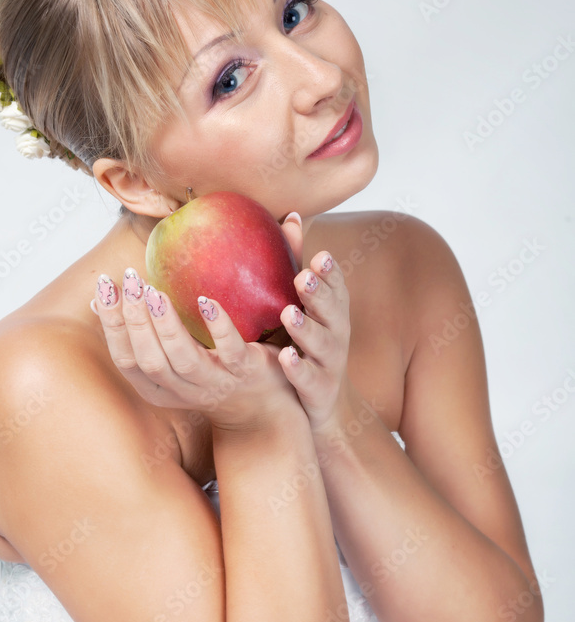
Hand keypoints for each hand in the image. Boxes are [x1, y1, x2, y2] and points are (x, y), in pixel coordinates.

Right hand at [91, 269, 300, 432]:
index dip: (112, 325)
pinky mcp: (246, 371)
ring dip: (166, 324)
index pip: (126, 360)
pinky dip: (217, 326)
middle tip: (129, 280)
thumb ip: (141, 333)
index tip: (103, 288)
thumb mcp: (170, 359)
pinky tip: (206, 301)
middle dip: (135, 320)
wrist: (263, 406)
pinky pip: (229, 350)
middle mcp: (184, 390)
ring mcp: (216, 383)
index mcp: (159, 389)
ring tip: (155, 292)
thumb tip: (98, 301)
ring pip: (183, 359)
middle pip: (150, 360)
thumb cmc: (209, 372)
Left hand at [275, 224, 351, 435]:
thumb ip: (297, 263)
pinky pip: (309, 379)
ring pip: (321, 344)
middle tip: (303, 278)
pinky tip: (284, 358)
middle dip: (319, 294)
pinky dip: (298, 369)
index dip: (331, 273)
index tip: (320, 256)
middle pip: (332, 312)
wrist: (323, 407)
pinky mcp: (318, 390)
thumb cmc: (308, 345)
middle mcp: (337, 333)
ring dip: (306, 328)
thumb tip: (291, 214)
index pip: (337, 287)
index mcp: (333, 311)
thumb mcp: (306, 305)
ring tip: (289, 314)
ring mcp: (329, 363)